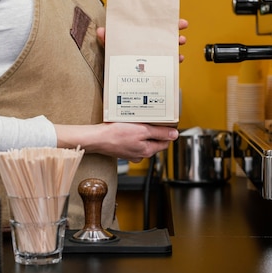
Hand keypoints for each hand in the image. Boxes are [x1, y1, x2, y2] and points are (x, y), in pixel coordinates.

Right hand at [54, 122, 178, 162]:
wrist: (97, 139)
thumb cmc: (116, 135)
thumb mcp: (142, 131)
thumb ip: (159, 133)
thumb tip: (174, 135)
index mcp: (147, 151)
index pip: (165, 142)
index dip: (167, 131)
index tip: (166, 122)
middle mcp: (141, 154)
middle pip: (154, 140)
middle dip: (154, 129)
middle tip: (151, 118)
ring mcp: (131, 152)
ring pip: (143, 140)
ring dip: (143, 130)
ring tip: (138, 120)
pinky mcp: (123, 148)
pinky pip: (133, 139)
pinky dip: (133, 133)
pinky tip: (129, 126)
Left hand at [97, 18, 188, 62]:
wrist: (115, 79)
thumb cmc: (113, 59)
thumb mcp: (110, 48)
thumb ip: (106, 40)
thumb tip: (101, 30)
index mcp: (140, 35)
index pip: (155, 24)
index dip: (168, 20)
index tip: (177, 19)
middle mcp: (148, 43)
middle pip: (166, 34)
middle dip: (176, 32)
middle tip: (180, 34)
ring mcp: (153, 55)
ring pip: (169, 47)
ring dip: (177, 45)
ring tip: (180, 43)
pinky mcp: (155, 67)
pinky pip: (168, 63)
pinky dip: (175, 61)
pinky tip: (178, 59)